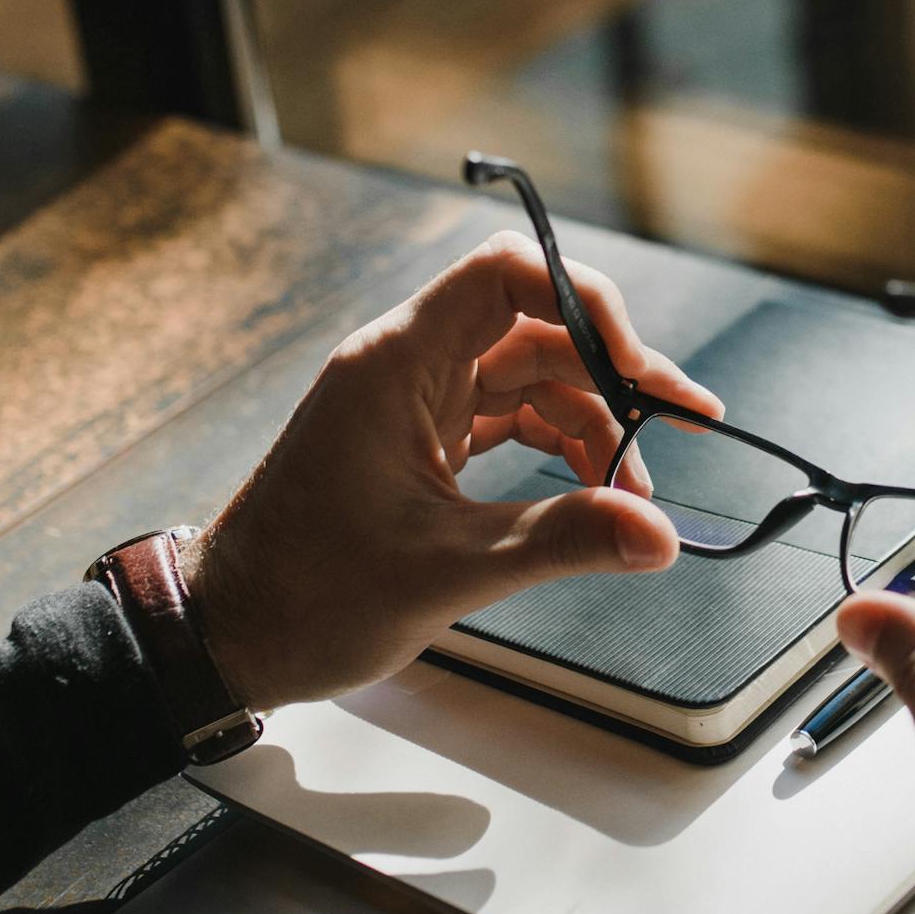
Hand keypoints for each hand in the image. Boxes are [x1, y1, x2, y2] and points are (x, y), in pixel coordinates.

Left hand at [180, 234, 720, 711]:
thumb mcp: (446, 571)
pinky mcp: (416, 442)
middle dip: (618, 376)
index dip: (587, 304)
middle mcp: (405, 367)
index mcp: (396, 364)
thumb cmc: (304, 597)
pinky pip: (506, 419)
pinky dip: (558, 451)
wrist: (227, 637)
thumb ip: (561, 542)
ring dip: (594, 425)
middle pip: (536, 329)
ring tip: (638, 494)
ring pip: (529, 379)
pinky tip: (596, 495)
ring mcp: (411, 403)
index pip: (506, 276)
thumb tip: (659, 536)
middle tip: (688, 423)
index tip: (639, 371)